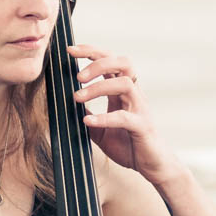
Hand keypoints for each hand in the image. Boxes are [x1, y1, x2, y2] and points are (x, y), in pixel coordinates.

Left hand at [69, 44, 178, 185]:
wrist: (151, 165)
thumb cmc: (128, 145)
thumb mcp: (99, 129)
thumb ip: (86, 115)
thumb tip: (64, 105)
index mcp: (123, 91)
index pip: (110, 61)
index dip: (91, 52)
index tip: (70, 50)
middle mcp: (133, 94)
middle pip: (122, 62)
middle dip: (98, 62)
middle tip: (77, 76)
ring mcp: (140, 109)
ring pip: (125, 84)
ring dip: (98, 87)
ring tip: (77, 97)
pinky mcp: (142, 126)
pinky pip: (124, 117)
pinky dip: (104, 117)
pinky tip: (88, 121)